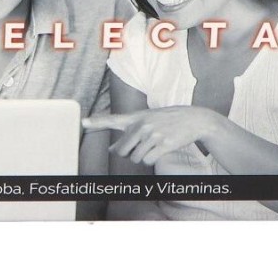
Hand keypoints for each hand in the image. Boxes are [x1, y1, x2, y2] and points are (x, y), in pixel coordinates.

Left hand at [82, 106, 221, 165]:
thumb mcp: (146, 122)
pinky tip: (160, 150)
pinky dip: (152, 160)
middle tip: (141, 147)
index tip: (83, 121)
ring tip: (154, 146)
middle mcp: (142, 125)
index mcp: (136, 117)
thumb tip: (112, 149)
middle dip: (128, 154)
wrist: (194, 119)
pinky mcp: (164, 144)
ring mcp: (153, 134)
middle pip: (122, 150)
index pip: (112, 119)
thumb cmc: (167, 120)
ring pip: (135, 158)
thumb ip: (128, 133)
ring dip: (142, 157)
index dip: (97, 121)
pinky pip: (148, 161)